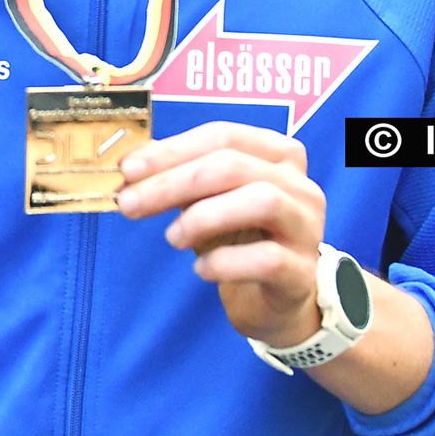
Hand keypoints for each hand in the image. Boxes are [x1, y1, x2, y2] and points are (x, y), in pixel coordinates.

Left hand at [115, 122, 325, 345]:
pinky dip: (226, 262)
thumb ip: (175, 177)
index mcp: (276, 153)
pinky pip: (268, 258)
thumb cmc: (237, 238)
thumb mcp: (206, 199)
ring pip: (261, 201)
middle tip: (129, 204)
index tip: (127, 169)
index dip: (170, 150)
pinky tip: (201, 270)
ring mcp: (307, 227)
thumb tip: (129, 168)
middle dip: (172, 182)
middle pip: (233, 166)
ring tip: (171, 237)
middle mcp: (299, 184)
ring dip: (203, 217)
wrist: (271, 299)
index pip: (221, 136)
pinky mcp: (303, 272)